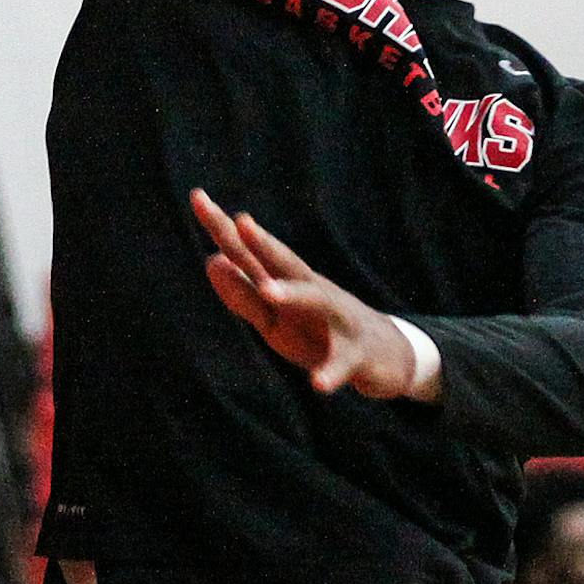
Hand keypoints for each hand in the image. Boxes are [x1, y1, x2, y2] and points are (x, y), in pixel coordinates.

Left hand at [190, 189, 428, 398]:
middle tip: (240, 221)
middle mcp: (312, 292)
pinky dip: (330, 371)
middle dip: (262, 243)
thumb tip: (212, 260)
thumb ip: (244, 294)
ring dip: (293, 294)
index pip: (251, 253)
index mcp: (288, 284)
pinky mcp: (356, 354)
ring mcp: (336, 320)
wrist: (385, 355)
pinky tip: (317, 384)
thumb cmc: (320, 331)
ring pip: (316, 301)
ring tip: (268, 291)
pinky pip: (341, 363)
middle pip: (285, 263)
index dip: (225, 228)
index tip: (198, 199)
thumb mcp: (276, 319)